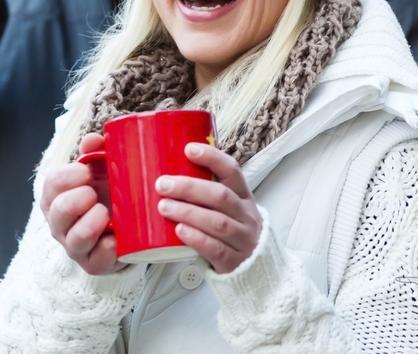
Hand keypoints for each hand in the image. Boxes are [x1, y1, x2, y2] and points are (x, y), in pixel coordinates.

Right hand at [40, 133, 123, 275]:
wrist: (117, 230)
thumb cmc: (103, 195)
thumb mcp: (98, 172)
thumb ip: (93, 152)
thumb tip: (94, 139)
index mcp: (55, 196)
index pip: (52, 183)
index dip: (70, 175)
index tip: (88, 171)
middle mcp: (59, 223)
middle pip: (60, 210)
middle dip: (80, 198)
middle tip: (95, 193)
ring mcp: (73, 246)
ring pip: (76, 238)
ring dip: (94, 222)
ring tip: (107, 214)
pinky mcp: (91, 264)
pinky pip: (96, 260)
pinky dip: (109, 248)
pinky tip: (117, 237)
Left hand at [156, 143, 261, 273]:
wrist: (254, 268)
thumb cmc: (230, 230)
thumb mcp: (226, 208)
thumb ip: (205, 192)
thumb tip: (165, 173)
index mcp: (243, 196)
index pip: (232, 170)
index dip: (212, 158)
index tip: (188, 149)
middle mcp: (246, 215)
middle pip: (220, 196)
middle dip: (189, 188)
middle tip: (163, 185)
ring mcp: (242, 239)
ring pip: (217, 222)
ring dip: (188, 212)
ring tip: (164, 207)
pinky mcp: (234, 262)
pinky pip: (216, 249)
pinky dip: (196, 238)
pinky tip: (180, 231)